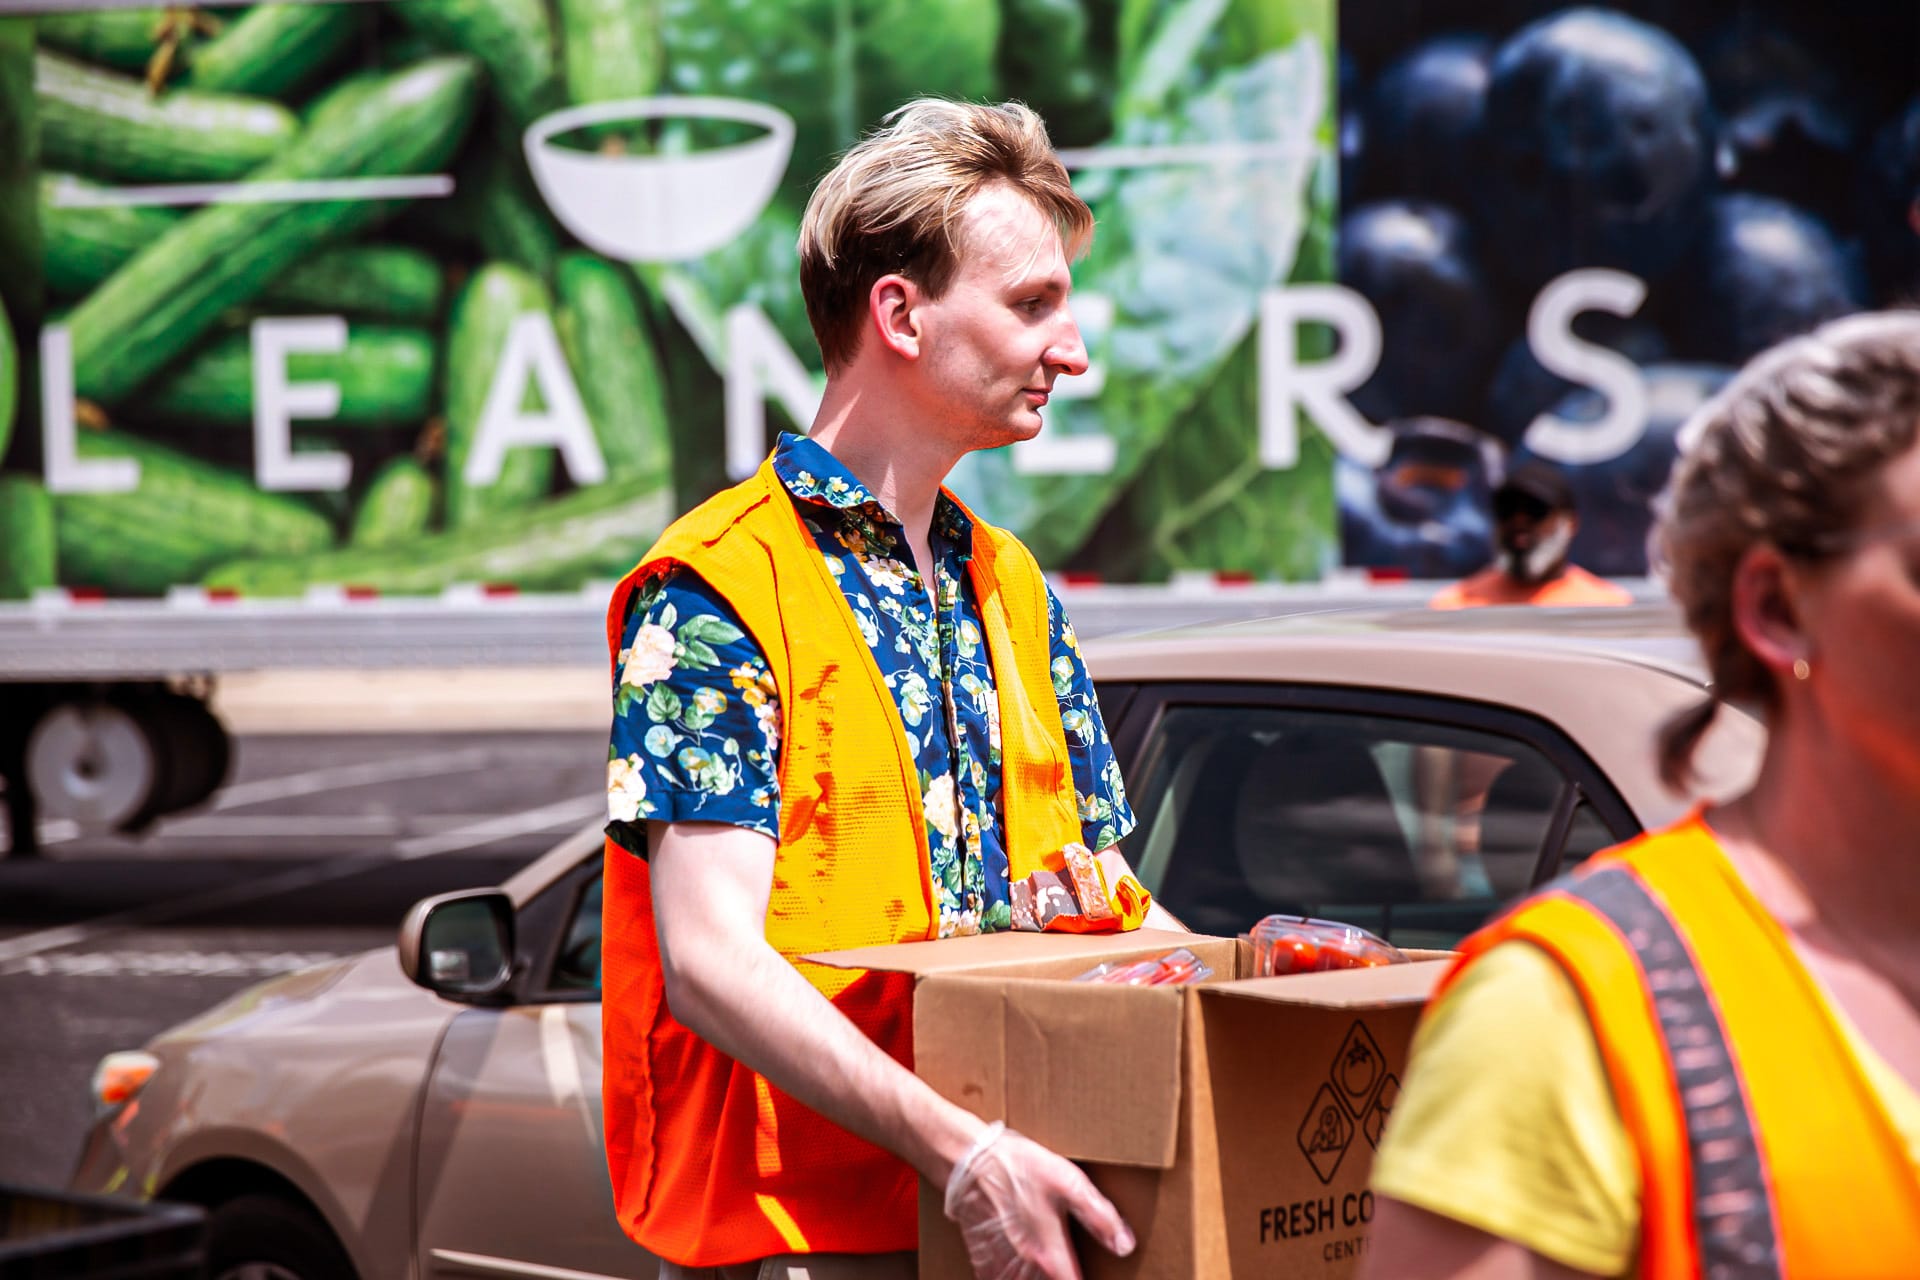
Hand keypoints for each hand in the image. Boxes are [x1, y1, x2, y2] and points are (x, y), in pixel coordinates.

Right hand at [944, 1123, 1135, 1279]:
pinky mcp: (982, 1255)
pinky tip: (1015, 1271)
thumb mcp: (1069, 1183)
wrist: (969, 1159)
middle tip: (1068, 1268)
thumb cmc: (1019, 1167)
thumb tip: (1124, 1245)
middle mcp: (1024, 1266)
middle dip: (1061, 1278)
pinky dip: (1006, 1278)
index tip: (1100, 1278)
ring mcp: (1000, 1263)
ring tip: (1046, 1267)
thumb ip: (1099, 1216)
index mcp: (1049, 1254)